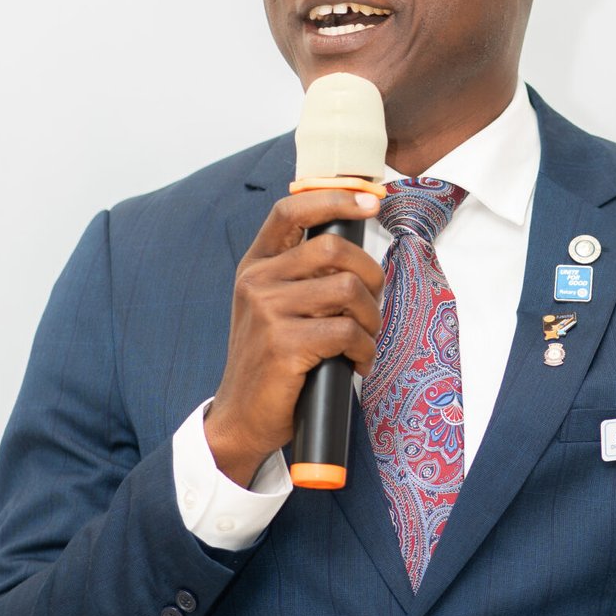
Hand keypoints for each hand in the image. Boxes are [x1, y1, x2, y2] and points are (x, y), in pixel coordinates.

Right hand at [204, 190, 384, 485]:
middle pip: (333, 249)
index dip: (334, 198)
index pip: (291, 211)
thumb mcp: (272, 306)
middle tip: (372, 306)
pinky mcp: (283, 345)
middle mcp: (257, 282)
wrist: (243, 416)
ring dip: (371, 318)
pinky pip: (346, 333)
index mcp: (255, 265)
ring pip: (346, 290)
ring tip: (365, 340)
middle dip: (370, 275)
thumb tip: (353, 248)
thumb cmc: (270, 360)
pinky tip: (358, 363)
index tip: (370, 201)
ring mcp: (267, 312)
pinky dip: (365, 350)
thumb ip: (300, 273)